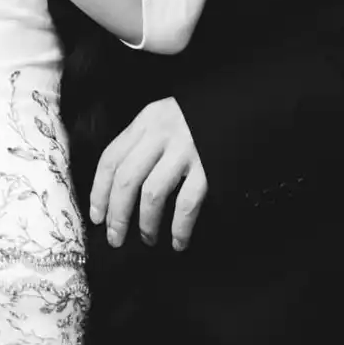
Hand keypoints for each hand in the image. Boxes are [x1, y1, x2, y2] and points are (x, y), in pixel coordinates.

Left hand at [89, 98, 206, 251]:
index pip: (111, 158)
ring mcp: (186, 150)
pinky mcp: (209, 167)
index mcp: (147, 120)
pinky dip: (179, 228)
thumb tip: (120, 185)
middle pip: (126, 179)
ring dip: (146, 223)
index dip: (99, 191)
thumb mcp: (168, 117)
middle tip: (115, 238)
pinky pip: (186, 204)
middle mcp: (162, 133)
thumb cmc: (202, 117)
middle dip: (117, 214)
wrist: (246, 104)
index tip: (97, 216)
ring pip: (152, 194)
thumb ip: (146, 141)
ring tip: (148, 238)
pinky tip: (178, 240)